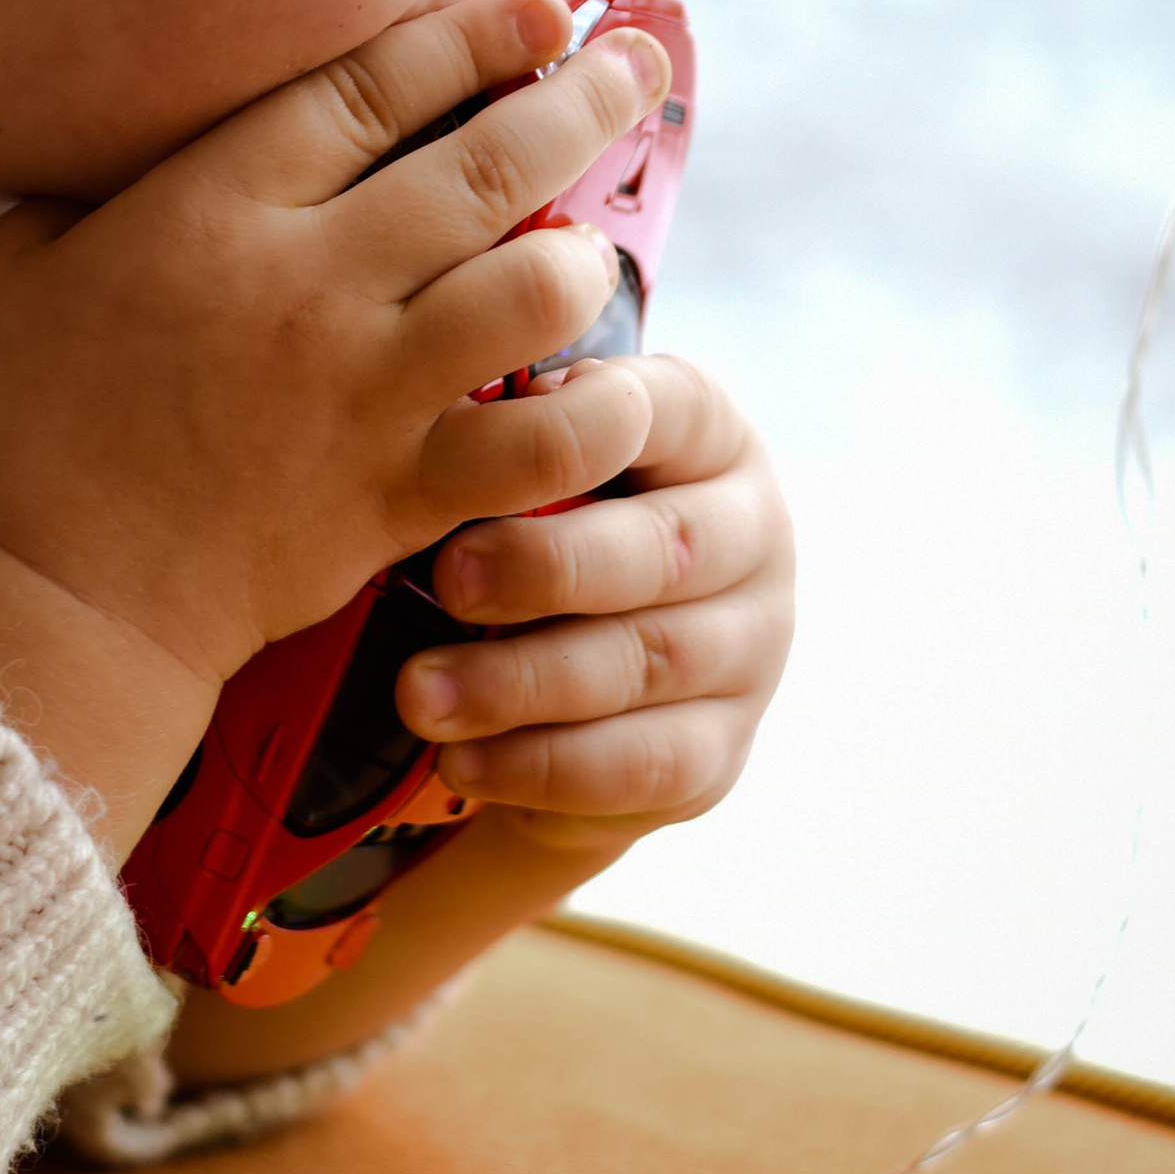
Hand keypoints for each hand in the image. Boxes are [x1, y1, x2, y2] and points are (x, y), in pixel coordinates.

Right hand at [0, 0, 671, 732]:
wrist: (62, 599)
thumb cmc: (31, 425)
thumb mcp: (20, 262)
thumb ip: (91, 178)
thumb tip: (136, 116)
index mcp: (216, 209)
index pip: (377, 87)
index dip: (476, 35)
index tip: (544, 7)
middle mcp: (311, 285)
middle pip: (487, 163)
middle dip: (582, 99)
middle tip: (638, 64)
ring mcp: (369, 391)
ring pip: (533, 287)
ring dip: (586, 254)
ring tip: (597, 243)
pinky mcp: (405, 492)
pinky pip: (540, 441)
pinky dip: (592, 411)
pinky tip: (608, 387)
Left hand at [390, 360, 792, 850]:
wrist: (572, 678)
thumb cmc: (540, 529)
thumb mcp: (537, 467)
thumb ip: (513, 438)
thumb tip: (449, 416)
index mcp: (710, 437)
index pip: (675, 408)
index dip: (592, 424)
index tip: (490, 448)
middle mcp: (753, 534)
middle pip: (666, 548)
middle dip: (547, 567)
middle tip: (449, 580)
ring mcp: (753, 647)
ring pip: (649, 662)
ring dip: (523, 682)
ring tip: (421, 693)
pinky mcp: (723, 749)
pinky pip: (641, 763)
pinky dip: (542, 766)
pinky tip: (463, 760)